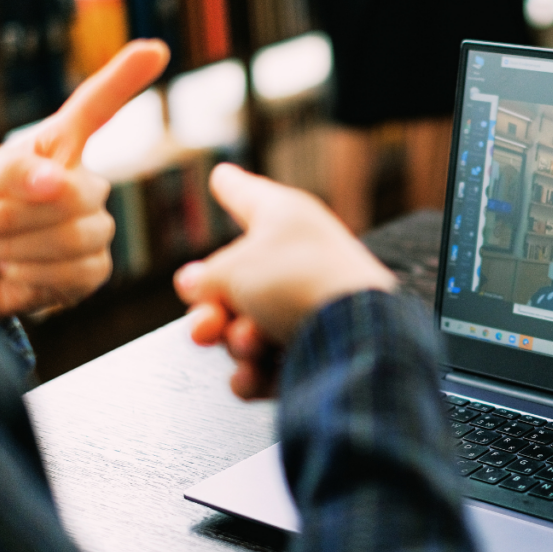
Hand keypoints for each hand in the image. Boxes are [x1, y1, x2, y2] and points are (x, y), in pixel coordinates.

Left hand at [0, 40, 169, 316]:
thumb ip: (14, 170)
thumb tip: (56, 181)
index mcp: (59, 150)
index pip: (96, 109)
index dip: (124, 79)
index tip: (155, 49)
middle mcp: (85, 185)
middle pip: (79, 193)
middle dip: (18, 213)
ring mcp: (94, 228)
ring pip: (78, 235)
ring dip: (17, 245)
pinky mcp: (93, 270)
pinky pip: (75, 271)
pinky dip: (30, 274)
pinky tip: (12, 270)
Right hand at [175, 164, 396, 398]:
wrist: (355, 337)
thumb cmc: (299, 283)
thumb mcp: (233, 268)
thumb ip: (206, 277)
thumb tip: (197, 286)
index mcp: (285, 219)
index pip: (248, 195)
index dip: (230, 186)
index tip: (222, 176)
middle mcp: (298, 258)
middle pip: (235, 282)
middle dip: (212, 311)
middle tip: (207, 324)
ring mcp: (308, 305)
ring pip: (246, 328)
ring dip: (237, 343)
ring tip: (250, 343)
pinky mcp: (316, 351)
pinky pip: (267, 365)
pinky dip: (256, 373)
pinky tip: (253, 375)